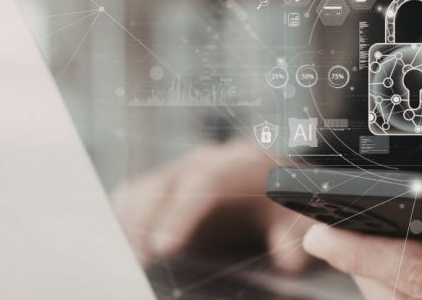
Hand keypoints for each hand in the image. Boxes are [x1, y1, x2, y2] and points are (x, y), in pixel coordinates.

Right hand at [112, 139, 313, 271]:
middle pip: (166, 184)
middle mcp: (207, 160)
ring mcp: (182, 169)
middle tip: (137, 261)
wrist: (278, 185)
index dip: (181, 214)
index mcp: (243, 164)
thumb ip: (295, 239)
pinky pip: (135, 195)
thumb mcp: (299, 221)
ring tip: (127, 259)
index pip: (206, 181)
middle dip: (146, 222)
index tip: (165, 247)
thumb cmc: (286, 206)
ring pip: (145, 188)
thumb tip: (289, 259)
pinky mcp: (164, 183)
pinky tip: (122, 247)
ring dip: (131, 223)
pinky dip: (124, 219)